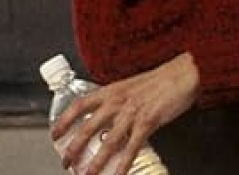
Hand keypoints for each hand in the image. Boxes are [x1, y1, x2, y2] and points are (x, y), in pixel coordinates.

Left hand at [50, 52, 199, 174]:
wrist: (183, 74)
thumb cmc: (161, 80)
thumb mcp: (131, 86)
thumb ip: (118, 100)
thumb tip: (110, 117)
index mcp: (111, 90)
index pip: (79, 105)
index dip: (64, 121)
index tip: (55, 134)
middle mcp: (117, 101)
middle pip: (88, 127)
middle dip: (74, 147)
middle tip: (66, 161)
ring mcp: (132, 113)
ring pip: (108, 141)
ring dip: (96, 161)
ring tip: (87, 174)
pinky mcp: (148, 122)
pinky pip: (132, 147)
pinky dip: (123, 164)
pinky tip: (118, 174)